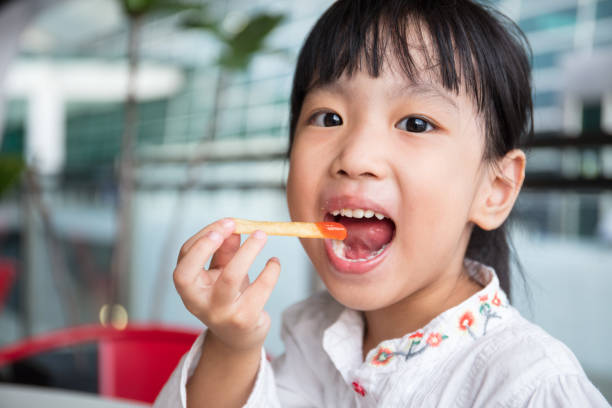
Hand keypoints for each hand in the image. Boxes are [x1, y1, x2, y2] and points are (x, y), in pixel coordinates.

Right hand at [173, 218, 280, 351]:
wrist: (239, 336)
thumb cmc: (228, 296)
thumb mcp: (222, 272)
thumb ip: (224, 250)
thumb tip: (234, 227)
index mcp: (189, 289)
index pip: (184, 262)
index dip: (201, 241)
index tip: (225, 224)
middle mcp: (199, 303)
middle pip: (193, 272)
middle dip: (209, 245)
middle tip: (235, 226)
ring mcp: (221, 313)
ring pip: (230, 278)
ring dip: (247, 251)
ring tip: (262, 234)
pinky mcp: (245, 320)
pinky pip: (259, 289)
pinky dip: (270, 271)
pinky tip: (274, 262)